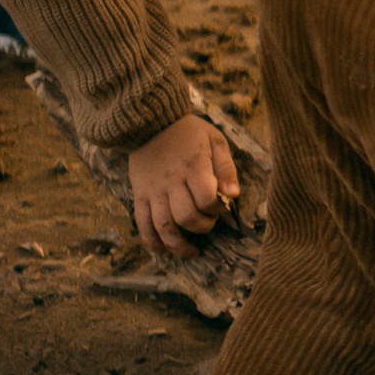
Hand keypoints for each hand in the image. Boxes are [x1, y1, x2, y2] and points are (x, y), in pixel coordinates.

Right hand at [126, 113, 237, 258]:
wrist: (149, 123)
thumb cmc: (189, 132)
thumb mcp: (215, 140)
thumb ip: (226, 168)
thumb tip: (233, 195)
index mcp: (192, 167)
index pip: (206, 199)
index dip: (217, 208)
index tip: (221, 205)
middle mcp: (171, 182)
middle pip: (186, 217)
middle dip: (202, 226)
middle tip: (209, 222)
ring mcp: (153, 190)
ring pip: (164, 226)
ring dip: (178, 244)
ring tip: (191, 252)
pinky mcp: (140, 195)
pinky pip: (143, 224)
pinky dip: (152, 242)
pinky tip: (163, 252)